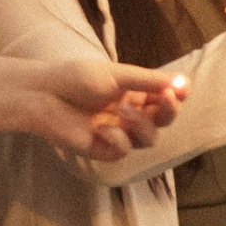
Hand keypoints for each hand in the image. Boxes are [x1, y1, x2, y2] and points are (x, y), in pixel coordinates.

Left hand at [16, 57, 186, 161]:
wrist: (42, 95)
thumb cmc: (76, 78)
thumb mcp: (117, 74)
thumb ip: (149, 81)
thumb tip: (183, 83)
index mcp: (135, 94)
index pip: (167, 100)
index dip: (177, 98)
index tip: (179, 90)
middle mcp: (130, 115)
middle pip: (164, 121)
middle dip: (168, 112)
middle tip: (164, 100)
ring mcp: (118, 133)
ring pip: (149, 139)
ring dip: (140, 125)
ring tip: (122, 112)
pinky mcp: (103, 150)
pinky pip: (124, 151)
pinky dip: (116, 139)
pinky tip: (99, 128)